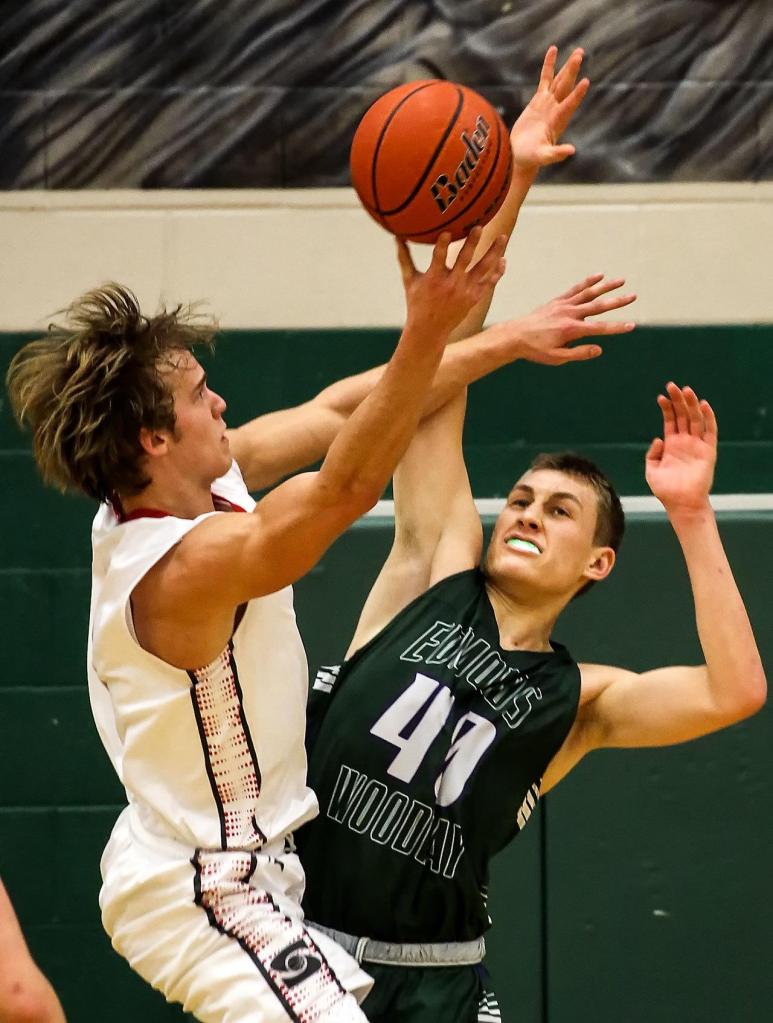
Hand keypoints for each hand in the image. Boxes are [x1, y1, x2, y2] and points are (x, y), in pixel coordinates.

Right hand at [397, 227, 506, 338]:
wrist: (430, 330)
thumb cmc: (417, 303)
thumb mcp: (409, 280)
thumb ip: (405, 257)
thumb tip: (396, 236)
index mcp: (434, 279)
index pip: (439, 258)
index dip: (443, 245)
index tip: (448, 231)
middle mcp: (451, 285)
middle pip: (465, 260)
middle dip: (472, 243)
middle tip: (479, 226)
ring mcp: (465, 291)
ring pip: (483, 269)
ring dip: (494, 252)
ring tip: (503, 236)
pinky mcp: (474, 298)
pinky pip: (489, 282)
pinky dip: (497, 271)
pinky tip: (503, 259)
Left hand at [497, 274, 635, 364]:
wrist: (514, 335)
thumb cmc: (535, 350)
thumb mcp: (556, 358)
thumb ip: (578, 353)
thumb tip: (599, 350)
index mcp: (571, 329)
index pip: (599, 328)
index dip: (616, 327)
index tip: (631, 325)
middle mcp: (569, 314)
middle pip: (598, 306)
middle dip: (617, 301)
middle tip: (634, 296)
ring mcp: (563, 305)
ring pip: (589, 293)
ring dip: (606, 286)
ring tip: (622, 280)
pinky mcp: (557, 301)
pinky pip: (575, 289)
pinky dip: (588, 282)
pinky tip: (599, 276)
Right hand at [510, 45, 588, 172]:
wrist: (520, 156)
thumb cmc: (531, 159)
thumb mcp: (543, 157)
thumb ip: (556, 154)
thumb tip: (571, 151)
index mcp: (557, 121)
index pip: (569, 104)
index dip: (576, 94)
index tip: (585, 81)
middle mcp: (555, 109)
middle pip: (566, 87)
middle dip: (572, 71)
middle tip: (580, 54)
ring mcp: (548, 103)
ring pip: (559, 80)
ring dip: (568, 67)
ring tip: (578, 52)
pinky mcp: (539, 100)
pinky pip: (545, 79)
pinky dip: (549, 65)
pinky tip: (553, 50)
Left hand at [645, 383, 716, 513]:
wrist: (681, 504)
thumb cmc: (666, 490)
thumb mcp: (651, 471)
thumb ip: (652, 454)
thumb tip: (658, 438)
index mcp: (671, 445)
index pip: (670, 421)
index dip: (666, 408)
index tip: (660, 397)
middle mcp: (685, 442)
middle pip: (683, 416)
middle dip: (678, 400)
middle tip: (672, 385)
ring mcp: (697, 445)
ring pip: (696, 420)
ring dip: (691, 404)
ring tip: (686, 390)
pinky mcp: (708, 451)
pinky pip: (710, 432)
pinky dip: (708, 418)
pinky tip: (703, 405)